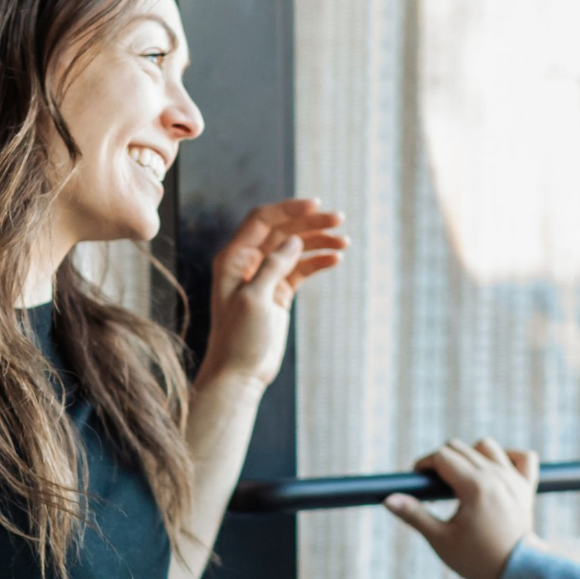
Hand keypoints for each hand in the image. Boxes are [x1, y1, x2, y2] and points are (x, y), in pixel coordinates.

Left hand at [199, 198, 346, 390]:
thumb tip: (293, 240)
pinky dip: (318, 262)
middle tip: (339, 220)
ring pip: (295, 249)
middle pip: (283, 231)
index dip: (289, 209)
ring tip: (345, 242)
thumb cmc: (239, 338)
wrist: (240, 373)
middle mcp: (248, 262)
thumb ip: (273, 266)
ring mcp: (265, 276)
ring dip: (319, 242)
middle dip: (311, 224)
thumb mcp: (255, 299)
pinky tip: (336, 260)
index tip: (317, 205)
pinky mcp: (279, 292)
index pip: (262, 220)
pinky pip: (301, 269)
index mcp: (234, 258)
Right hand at [383, 439, 538, 578]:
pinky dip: (508, 457)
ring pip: (487, 446)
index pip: (442, 456)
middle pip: (460, 448)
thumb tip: (388, 499)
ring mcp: (513, 479)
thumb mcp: (440, 539)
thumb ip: (414, 515)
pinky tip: (495, 471)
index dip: (424, 465)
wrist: (517, 573)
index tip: (419, 482)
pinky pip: (523, 457)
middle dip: (442, 462)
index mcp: (474, 486)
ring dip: (471, 456)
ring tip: (463, 481)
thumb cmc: (477, 560)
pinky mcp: (527, 487)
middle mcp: (495, 475)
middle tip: (437, 490)